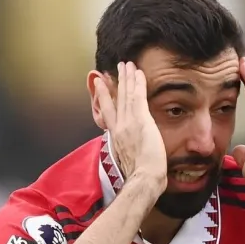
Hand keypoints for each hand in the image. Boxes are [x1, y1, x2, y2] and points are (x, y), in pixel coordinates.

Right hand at [94, 62, 167, 191]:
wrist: (143, 178)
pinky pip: (138, 96)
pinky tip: (138, 72)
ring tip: (126, 65)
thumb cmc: (139, 177)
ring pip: (126, 95)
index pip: (108, 113)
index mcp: (115, 138)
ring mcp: (129, 122)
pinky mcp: (141, 119)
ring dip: (126, 78)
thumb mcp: (128, 163)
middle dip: (115, 83)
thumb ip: (127, 153)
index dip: (104, 98)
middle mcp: (119, 127)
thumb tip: (132, 154)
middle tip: (113, 69)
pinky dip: (137, 83)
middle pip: (116, 100)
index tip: (101, 86)